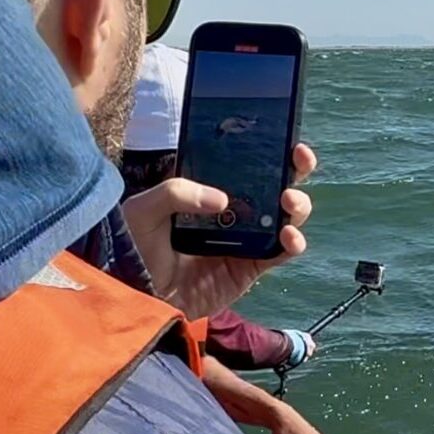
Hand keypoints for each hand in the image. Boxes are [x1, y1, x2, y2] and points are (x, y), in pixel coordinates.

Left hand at [123, 143, 317, 318]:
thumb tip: (223, 199)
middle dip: (294, 169)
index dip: (267, 149)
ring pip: (286, 216)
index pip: (243, 164)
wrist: (137, 297)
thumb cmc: (134, 249)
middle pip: (273, 185)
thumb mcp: (142, 210)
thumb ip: (175, 193)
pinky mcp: (251, 267)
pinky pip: (281, 252)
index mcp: (208, 190)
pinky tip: (289, 236)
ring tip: (289, 202)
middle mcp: (232, 211)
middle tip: (299, 159)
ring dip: (298, 205)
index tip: (284, 136)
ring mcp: (245, 239)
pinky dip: (293, 243)